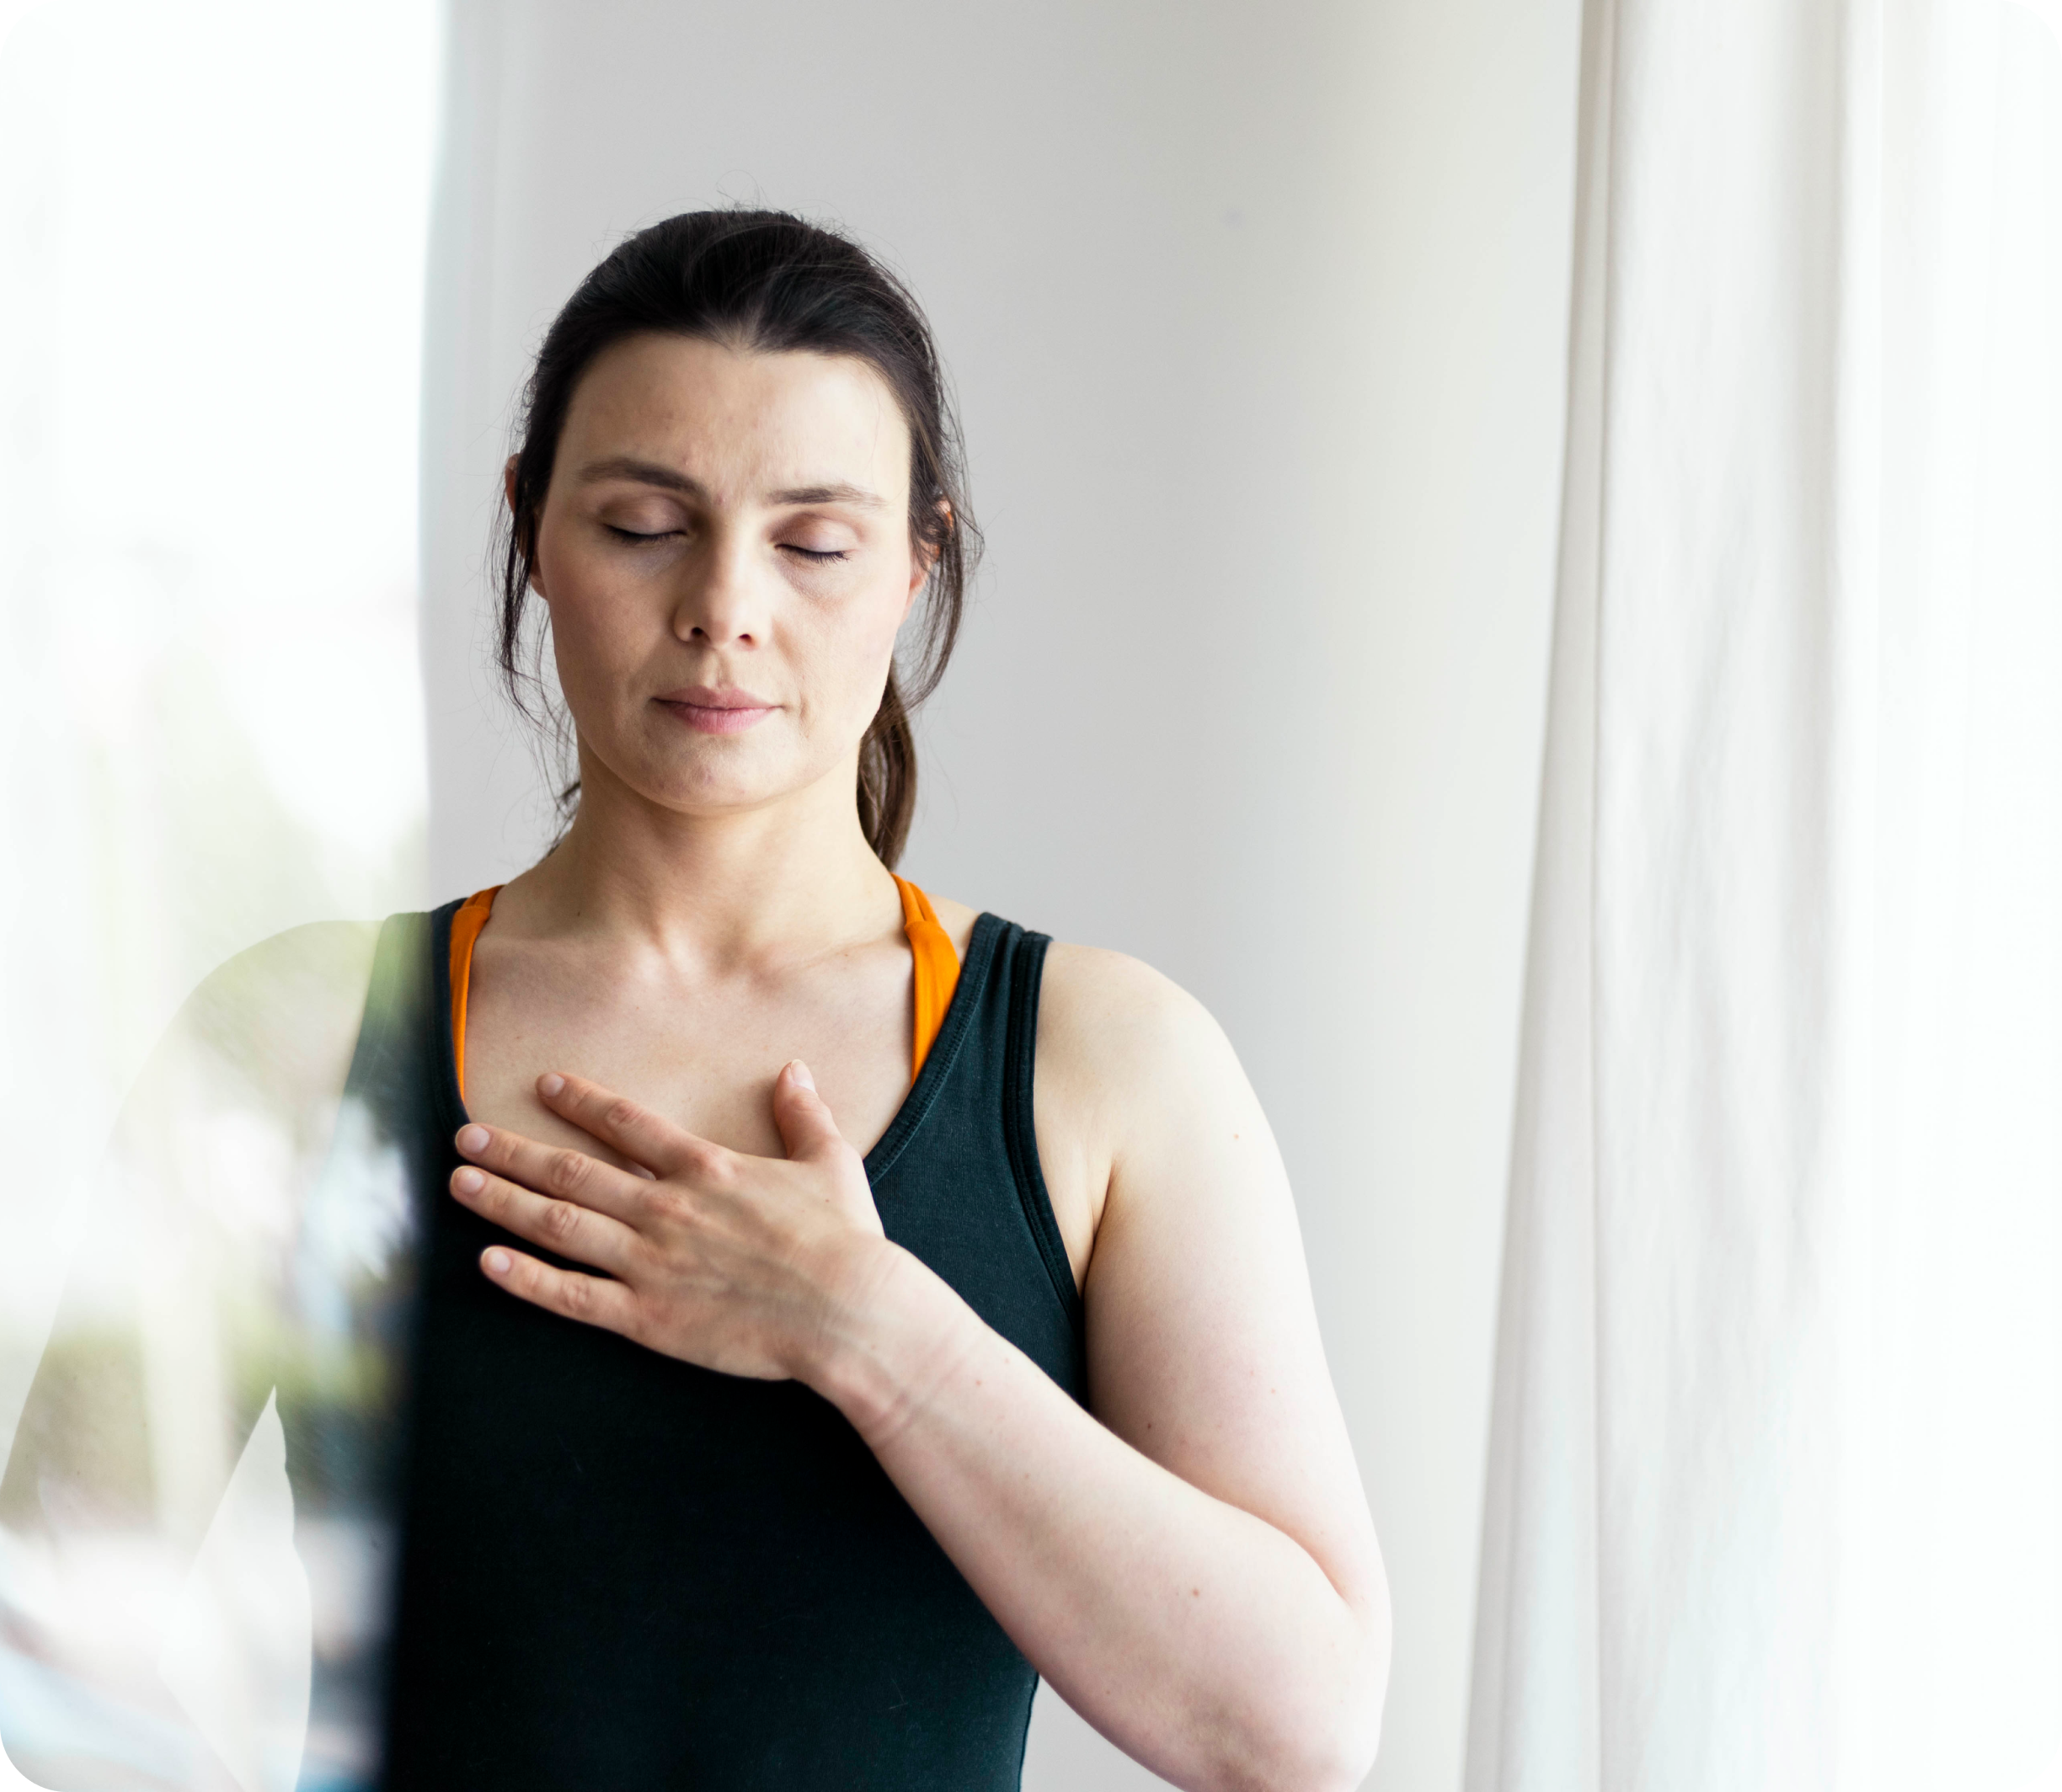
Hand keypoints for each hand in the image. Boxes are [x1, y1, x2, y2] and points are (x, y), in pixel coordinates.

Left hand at [447, 1061, 893, 1381]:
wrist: (847, 1311)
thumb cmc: (845, 1239)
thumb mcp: (830, 1162)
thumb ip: (803, 1114)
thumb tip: (793, 1069)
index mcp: (706, 1169)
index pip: (629, 1124)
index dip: (583, 1102)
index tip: (545, 1086)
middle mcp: (666, 1208)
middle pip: (574, 1172)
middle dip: (514, 1151)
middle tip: (466, 1136)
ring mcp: (651, 1263)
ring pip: (561, 1226)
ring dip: (504, 1202)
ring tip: (460, 1183)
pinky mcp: (648, 1317)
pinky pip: (574, 1296)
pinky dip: (528, 1279)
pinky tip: (490, 1262)